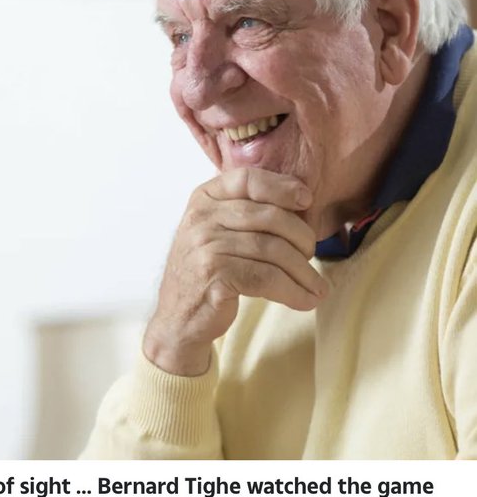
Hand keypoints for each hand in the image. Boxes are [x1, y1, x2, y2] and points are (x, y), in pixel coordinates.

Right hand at [142, 167, 327, 375]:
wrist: (178, 317)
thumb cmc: (208, 271)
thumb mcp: (217, 230)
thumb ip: (245, 211)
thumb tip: (302, 201)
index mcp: (204, 198)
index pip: (248, 179)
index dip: (282, 186)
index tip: (306, 200)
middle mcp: (202, 217)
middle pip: (269, 217)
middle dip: (301, 237)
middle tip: (313, 255)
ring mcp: (206, 246)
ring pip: (272, 250)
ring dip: (303, 271)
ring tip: (318, 287)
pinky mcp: (214, 276)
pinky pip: (266, 278)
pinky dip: (293, 291)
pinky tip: (305, 300)